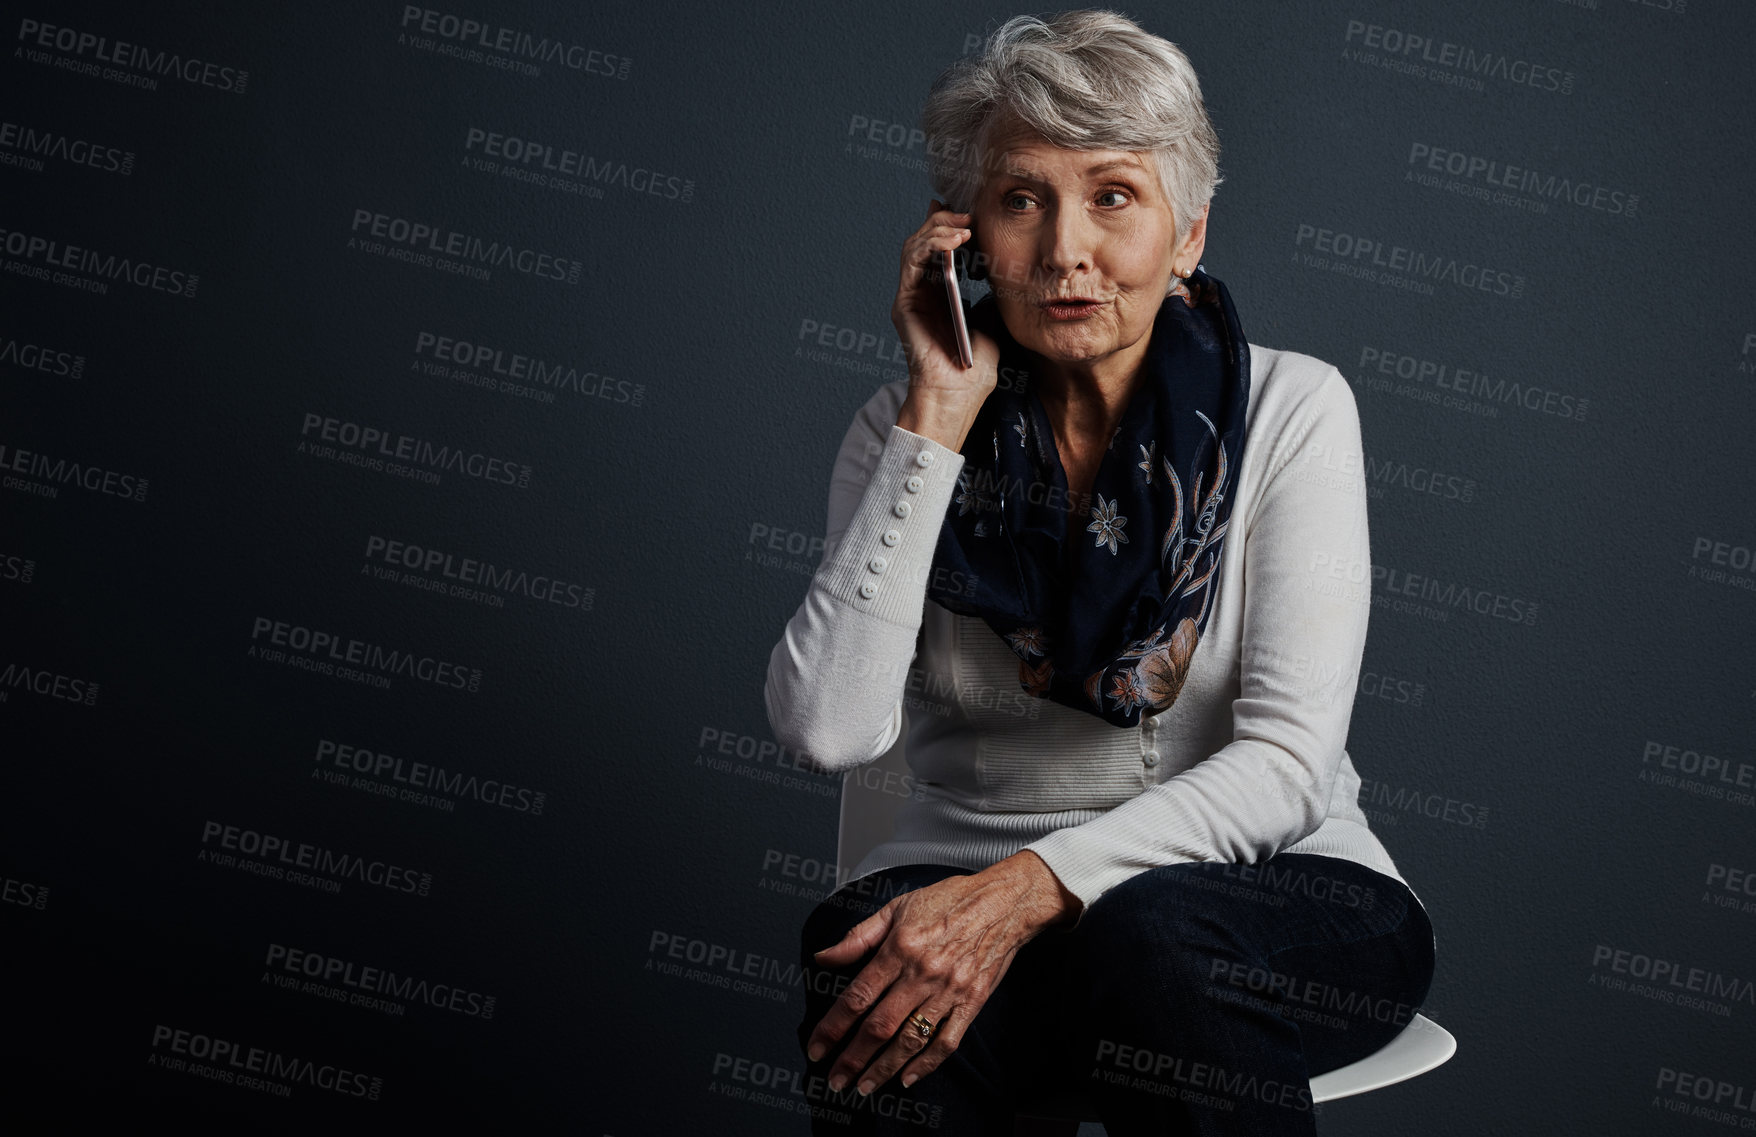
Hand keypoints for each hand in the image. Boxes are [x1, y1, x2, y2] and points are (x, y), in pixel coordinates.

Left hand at [803, 852, 1080, 1097]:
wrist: (1003, 903)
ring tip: (865, 1087)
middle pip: (880, 1026)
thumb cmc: (948, 900)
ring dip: (884, 1068)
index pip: (857, 996)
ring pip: (911, 1039)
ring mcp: (949, 990)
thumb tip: (823, 957)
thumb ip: (858, 936)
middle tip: (835, 1080)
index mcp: (899, 948)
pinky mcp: (972, 1002)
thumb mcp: (896, 907)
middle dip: (853, 1058)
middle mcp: (922, 973)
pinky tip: (908, 1078)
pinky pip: (948, 1041)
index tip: (816, 1048)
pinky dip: (928, 1064)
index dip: (832, 1027)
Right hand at [890, 198, 1002, 431]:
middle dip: (946, 221)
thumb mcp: (993, 320)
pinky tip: (954, 240)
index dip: (952, 225)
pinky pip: (912, 262)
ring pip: (915, 245)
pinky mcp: (904, 303)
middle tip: (969, 213)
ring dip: (938, 228)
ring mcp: (910, 296)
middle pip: (925, 240)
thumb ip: (991, 294)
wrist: (958, 396)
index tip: (974, 212)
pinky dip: (930, 245)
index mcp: (940, 293)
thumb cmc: (974, 368)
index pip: (940, 248)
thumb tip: (1004, 270)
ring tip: (963, 224)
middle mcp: (922, 291)